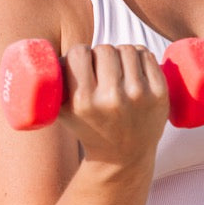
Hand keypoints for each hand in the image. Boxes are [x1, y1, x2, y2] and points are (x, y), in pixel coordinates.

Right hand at [60, 43, 168, 169]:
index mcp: (84, 102)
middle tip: (100, 66)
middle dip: (100, 53)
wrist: (123, 155)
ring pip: (127, 49)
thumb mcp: (61, 112)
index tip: (81, 61)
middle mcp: (112, 99)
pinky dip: (139, 55)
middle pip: (104, 49)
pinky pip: (146, 55)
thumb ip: (50, 85)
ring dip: (120, 53)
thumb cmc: (88, 127)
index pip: (79, 53)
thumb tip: (43, 53)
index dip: (79, 53)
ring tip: (117, 66)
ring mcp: (139, 96)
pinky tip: (134, 64)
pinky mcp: (160, 94)